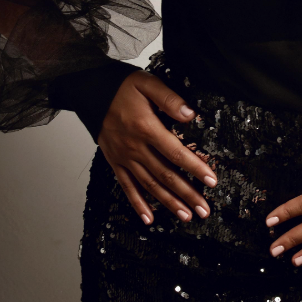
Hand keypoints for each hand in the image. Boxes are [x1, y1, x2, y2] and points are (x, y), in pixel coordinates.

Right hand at [97, 70, 216, 226]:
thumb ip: (169, 98)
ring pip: (149, 185)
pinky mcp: (115, 161)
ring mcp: (124, 157)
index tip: (211, 181)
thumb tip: (190, 114)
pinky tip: (149, 218)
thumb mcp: (147, 83)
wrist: (90, 90)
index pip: (175, 153)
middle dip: (186, 194)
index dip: (195, 168)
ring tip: (186, 216)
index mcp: (146, 128)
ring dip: (168, 203)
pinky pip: (127, 186)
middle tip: (203, 209)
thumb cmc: (121, 86)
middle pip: (165, 175)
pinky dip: (138, 204)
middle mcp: (135, 147)